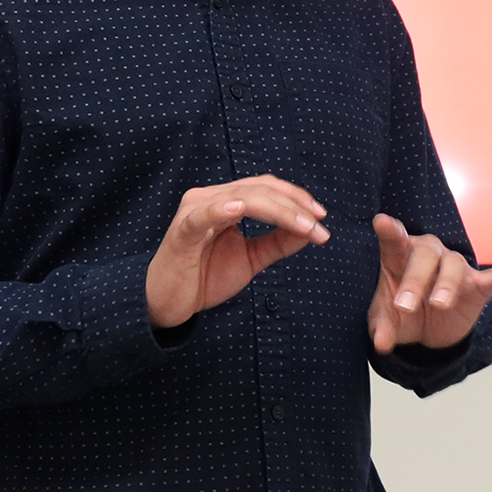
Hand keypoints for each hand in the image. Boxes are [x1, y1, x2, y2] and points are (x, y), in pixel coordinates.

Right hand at [147, 176, 329, 328]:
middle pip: (259, 189)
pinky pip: (202, 216)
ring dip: (277, 210)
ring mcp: (194, 212)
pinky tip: (238, 208)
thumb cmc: (204, 277)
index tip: (322, 217)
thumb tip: (310, 230)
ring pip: (241, 197)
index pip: (266, 188)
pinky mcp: (182, 232)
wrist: (169, 303)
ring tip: (301, 225)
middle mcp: (210, 198)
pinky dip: (220, 209)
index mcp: (226, 201)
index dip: (296, 197)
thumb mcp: (251, 259)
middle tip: (319, 226)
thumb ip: (277, 243)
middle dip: (294, 206)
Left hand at [369, 214, 491, 353]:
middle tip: (405, 305)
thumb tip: (381, 343)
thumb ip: (381, 328)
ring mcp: (455, 268)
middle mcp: (430, 255)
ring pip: (454, 264)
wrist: (429, 331)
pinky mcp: (477, 284)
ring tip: (439, 305)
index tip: (382, 223)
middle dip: (415, 280)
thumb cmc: (403, 312)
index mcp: (400, 256)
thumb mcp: (387, 320)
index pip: (395, 240)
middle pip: (425, 254)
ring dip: (446, 284)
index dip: (390, 231)